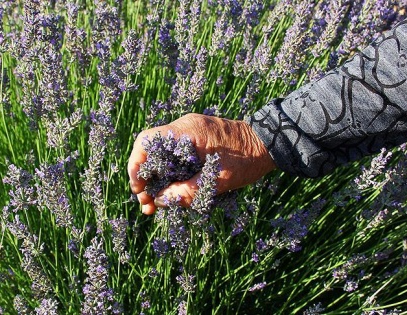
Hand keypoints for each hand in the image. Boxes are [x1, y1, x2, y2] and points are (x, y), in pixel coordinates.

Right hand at [128, 113, 276, 214]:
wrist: (270, 144)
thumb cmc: (248, 159)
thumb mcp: (218, 179)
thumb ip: (188, 191)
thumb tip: (161, 201)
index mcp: (187, 131)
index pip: (147, 141)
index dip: (136, 165)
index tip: (139, 188)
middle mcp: (184, 128)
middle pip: (151, 150)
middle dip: (145, 178)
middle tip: (147, 204)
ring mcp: (190, 133)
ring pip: (162, 156)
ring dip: (157, 179)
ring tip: (156, 205)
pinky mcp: (197, 142)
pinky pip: (175, 157)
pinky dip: (170, 174)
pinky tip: (171, 193)